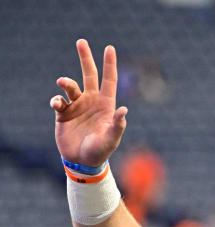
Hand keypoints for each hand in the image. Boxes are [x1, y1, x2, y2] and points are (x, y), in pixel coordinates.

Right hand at [51, 39, 127, 166]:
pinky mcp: (63, 114)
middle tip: (81, 41)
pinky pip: (58, 101)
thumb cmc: (101, 151)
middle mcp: (91, 101)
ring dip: (66, 82)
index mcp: (106, 104)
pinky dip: (56, 100)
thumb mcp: (111, 139)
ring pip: (70, 87)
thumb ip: (117, 125)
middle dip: (86, 58)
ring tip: (62, 82)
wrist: (83, 161)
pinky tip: (57, 104)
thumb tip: (124, 110)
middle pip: (89, 75)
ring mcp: (77, 106)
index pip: (109, 80)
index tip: (109, 48)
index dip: (109, 64)